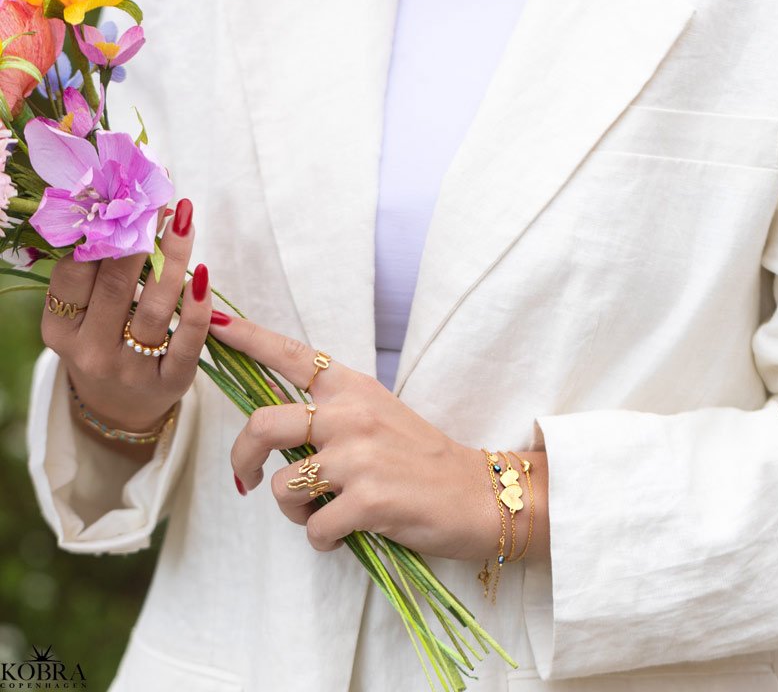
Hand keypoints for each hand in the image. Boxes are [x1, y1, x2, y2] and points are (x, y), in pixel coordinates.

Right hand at [41, 198, 210, 453]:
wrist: (121, 408)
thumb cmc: (104, 344)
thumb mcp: (84, 316)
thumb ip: (96, 274)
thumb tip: (123, 210)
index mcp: (61, 329)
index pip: (74, 275)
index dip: (99, 235)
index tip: (121, 201)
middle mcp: (91, 350)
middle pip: (116, 285)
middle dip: (138, 238)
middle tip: (158, 202)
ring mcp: (132, 368)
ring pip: (156, 307)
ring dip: (174, 258)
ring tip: (184, 221)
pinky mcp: (172, 381)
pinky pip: (188, 340)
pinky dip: (198, 307)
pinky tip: (203, 275)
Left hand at [210, 316, 547, 560]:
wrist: (480, 493)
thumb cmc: (423, 459)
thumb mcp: (379, 416)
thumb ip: (333, 415)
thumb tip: (278, 437)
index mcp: (353, 388)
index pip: (290, 355)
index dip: (247, 336)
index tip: (215, 319)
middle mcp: (351, 414)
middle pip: (262, 424)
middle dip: (242, 456)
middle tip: (246, 478)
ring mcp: (359, 455)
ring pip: (282, 485)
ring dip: (293, 511)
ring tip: (319, 515)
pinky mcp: (369, 499)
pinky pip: (314, 527)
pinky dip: (321, 539)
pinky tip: (344, 535)